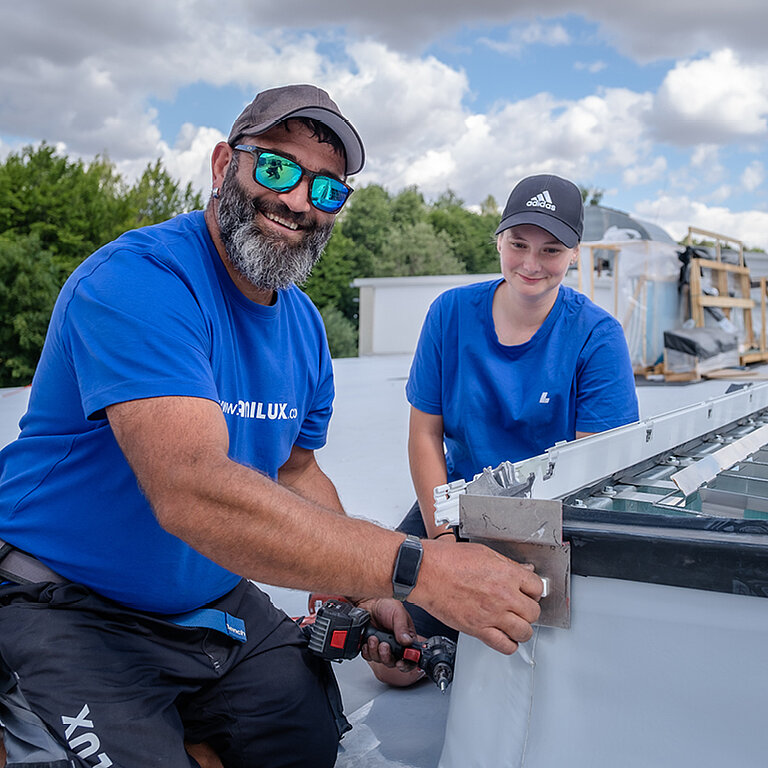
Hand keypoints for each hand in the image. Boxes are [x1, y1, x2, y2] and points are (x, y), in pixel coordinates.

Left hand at [355, 597, 416, 669]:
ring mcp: (382, 647)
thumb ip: (402, 627)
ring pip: (380, 660)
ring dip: (375, 651)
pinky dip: (367, 651)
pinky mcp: (370, 647)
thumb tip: (407, 642)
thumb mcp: (398, 613)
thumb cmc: (386, 606)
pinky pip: (369, 657)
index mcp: (406, 639)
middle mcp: (395, 646)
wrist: (369, 603)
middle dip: (387, 656)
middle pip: (393, 662)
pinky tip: (367, 642)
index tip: (400, 663)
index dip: (407, 664)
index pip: (411, 658)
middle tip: (384, 645)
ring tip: (373, 638)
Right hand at [412, 539, 543, 655]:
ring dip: (522, 629)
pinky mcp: (478, 629)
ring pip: (524, 632)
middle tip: (521, 607)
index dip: (534, 590)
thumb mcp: (484, 553)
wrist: (426, 572)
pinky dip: (509, 644)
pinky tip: (505, 637)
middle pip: (534, 612)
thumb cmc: (448, 559)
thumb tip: (523, 570)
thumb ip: (507, 565)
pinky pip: (505, 646)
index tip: (529, 592)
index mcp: (506, 574)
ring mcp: (492, 615)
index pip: (537, 587)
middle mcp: (503, 596)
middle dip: (529, 610)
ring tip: (515, 624)